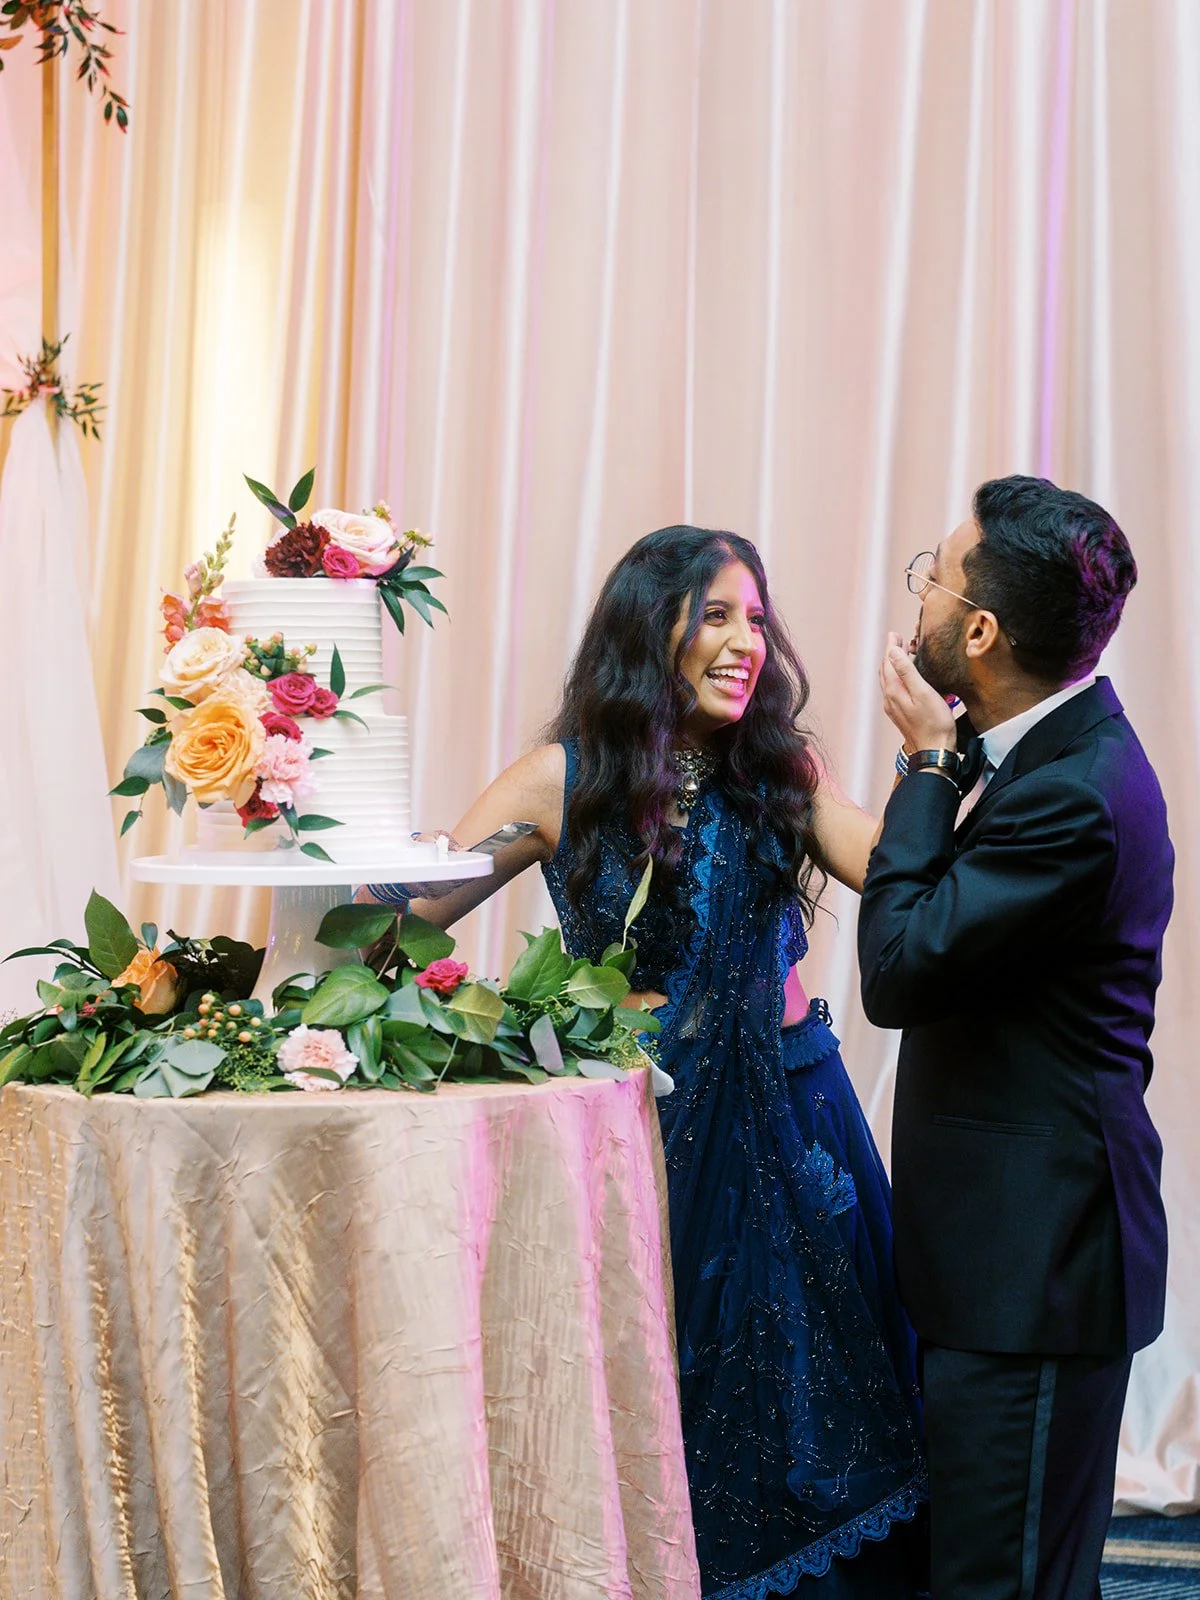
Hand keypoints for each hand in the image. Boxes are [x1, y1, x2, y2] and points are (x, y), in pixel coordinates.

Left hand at [879, 633, 955, 750]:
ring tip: (902, 654)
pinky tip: (905, 677)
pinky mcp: (899, 713)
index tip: (895, 634)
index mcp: (893, 690)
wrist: (933, 750)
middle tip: (899, 640)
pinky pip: (893, 689)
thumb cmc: (934, 723)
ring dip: (893, 665)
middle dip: (891, 653)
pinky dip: (896, 676)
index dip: (891, 646)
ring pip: (888, 680)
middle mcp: (889, 698)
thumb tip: (892, 652)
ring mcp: (893, 707)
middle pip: (885, 669)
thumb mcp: (923, 692)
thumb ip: (907, 671)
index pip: (888, 661)